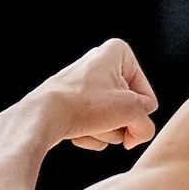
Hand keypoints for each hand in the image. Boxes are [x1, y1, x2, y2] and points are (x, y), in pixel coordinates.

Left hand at [24, 39, 159, 152]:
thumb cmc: (84, 104)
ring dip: (104, 131)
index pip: (146, 95)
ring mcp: (85, 85)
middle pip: (128, 109)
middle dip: (119, 123)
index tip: (123, 113)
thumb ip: (146, 125)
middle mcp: (100, 64)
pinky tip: (77, 132)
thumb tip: (137, 137)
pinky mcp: (73, 104)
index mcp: (117, 52)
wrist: (42, 116)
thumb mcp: (131, 112)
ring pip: (111, 120)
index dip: (138, 111)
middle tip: (105, 121)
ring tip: (88, 125)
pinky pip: (94, 126)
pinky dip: (89, 134)